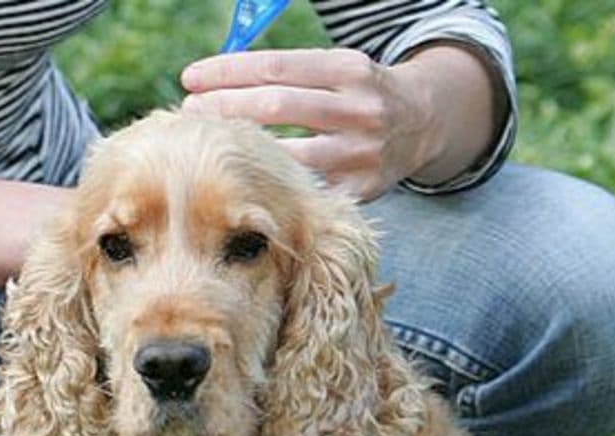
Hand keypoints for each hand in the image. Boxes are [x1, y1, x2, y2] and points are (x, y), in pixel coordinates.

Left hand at [180, 48, 442, 200]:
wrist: (426, 122)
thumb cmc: (358, 92)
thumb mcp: (334, 67)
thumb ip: (286, 73)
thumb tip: (215, 80)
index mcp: (348, 69)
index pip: (276, 67)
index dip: (227, 72)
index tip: (189, 78)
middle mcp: (359, 108)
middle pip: (277, 106)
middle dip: (225, 108)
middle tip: (189, 112)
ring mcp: (363, 152)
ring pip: (289, 153)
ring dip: (242, 150)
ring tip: (209, 145)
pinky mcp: (364, 189)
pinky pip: (306, 188)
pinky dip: (273, 182)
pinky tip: (244, 179)